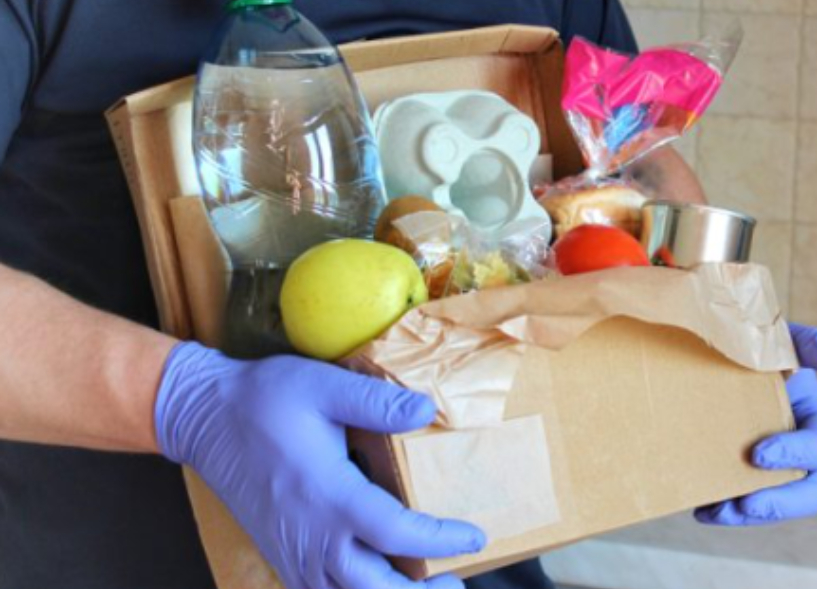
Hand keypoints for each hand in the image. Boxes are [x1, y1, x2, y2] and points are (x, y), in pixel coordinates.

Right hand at [155, 342, 485, 588]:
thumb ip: (377, 401)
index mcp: (329, 496)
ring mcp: (293, 551)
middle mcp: (312, 536)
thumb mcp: (323, 386)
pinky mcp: (280, 554)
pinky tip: (374, 583)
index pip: (397, 534)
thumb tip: (427, 410)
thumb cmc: (264, 399)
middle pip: (373, 588)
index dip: (441, 541)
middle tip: (455, 582)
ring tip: (423, 588)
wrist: (204, 418)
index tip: (474, 538)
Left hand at [695, 324, 816, 525]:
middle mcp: (799, 452)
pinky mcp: (740, 476)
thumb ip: (814, 345)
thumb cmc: (757, 348)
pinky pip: (739, 506)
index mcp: (815, 421)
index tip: (758, 453)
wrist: (717, 353)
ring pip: (772, 505)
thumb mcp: (784, 341)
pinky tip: (701, 508)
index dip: (796, 454)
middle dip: (781, 503)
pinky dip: (721, 511)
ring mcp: (770, 469)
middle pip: (809, 492)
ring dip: (746, 514)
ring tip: (716, 511)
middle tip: (747, 503)